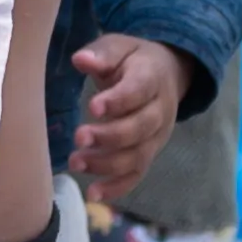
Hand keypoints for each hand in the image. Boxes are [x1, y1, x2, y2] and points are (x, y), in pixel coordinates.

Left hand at [69, 33, 181, 192]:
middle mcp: (159, 110)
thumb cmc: (132, 60)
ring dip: (107, 164)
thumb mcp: (119, 47)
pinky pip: (137, 175)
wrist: (165, 74)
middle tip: (79, 138)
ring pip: (138, 155)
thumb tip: (81, 60)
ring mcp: (156, 136)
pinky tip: (93, 193)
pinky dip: (117, 187)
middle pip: (139, 128)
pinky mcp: (149, 154)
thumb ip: (102, 54)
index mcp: (152, 78)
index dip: (119, 101)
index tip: (92, 107)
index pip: (139, 91)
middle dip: (109, 137)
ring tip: (76, 163)